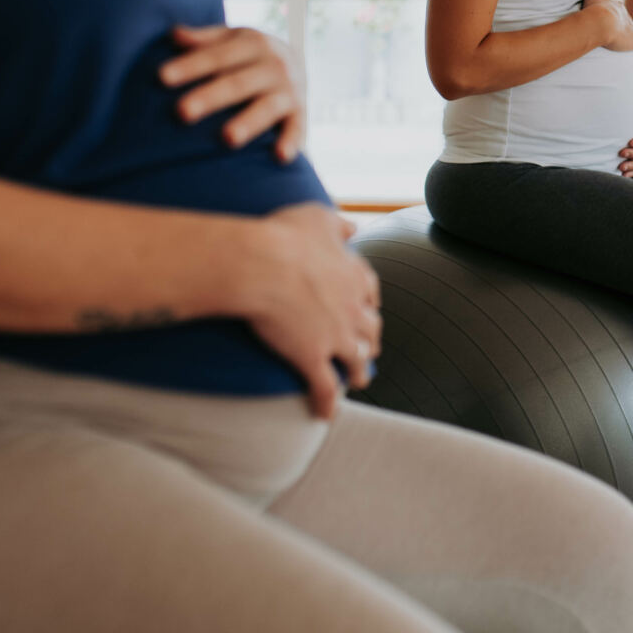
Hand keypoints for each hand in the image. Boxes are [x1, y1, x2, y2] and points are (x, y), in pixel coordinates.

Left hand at [160, 24, 305, 159]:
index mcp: (253, 43)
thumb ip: (204, 40)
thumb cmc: (249, 55)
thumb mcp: (231, 40)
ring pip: (267, 107)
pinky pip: (297, 128)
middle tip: (182, 112)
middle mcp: (274, 65)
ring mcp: (289, 90)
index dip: (190, 66)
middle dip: (210, 97)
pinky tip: (279, 156)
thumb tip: (174, 36)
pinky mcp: (301, 112)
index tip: (162, 78)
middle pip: (238, 83)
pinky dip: (292, 141)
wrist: (298, 64)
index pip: (217, 56)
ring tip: (227, 139)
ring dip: (248, 122)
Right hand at [244, 204, 382, 418]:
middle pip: (370, 329)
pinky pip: (326, 388)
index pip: (369, 291)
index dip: (367, 301)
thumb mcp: (318, 216)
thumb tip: (353, 226)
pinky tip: (326, 415)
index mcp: (354, 274)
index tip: (364, 306)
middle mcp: (353, 307)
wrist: (262, 264)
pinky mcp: (313, 357)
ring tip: (358, 380)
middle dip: (370, 339)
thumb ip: (338, 224)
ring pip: (357, 361)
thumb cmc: (285, 236)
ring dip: (359, 371)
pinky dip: (328, 404)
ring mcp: (336, 336)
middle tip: (367, 347)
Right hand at [583, 0, 632, 53]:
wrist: (601, 22)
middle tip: (612, 32)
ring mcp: (632, 28)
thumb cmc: (593, 10)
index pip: (618, 10)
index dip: (612, 16)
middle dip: (621, 25)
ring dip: (630, 36)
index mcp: (617, 7)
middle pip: (626, 21)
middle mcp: (626, 16)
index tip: (605, 21)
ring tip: (622, 42)